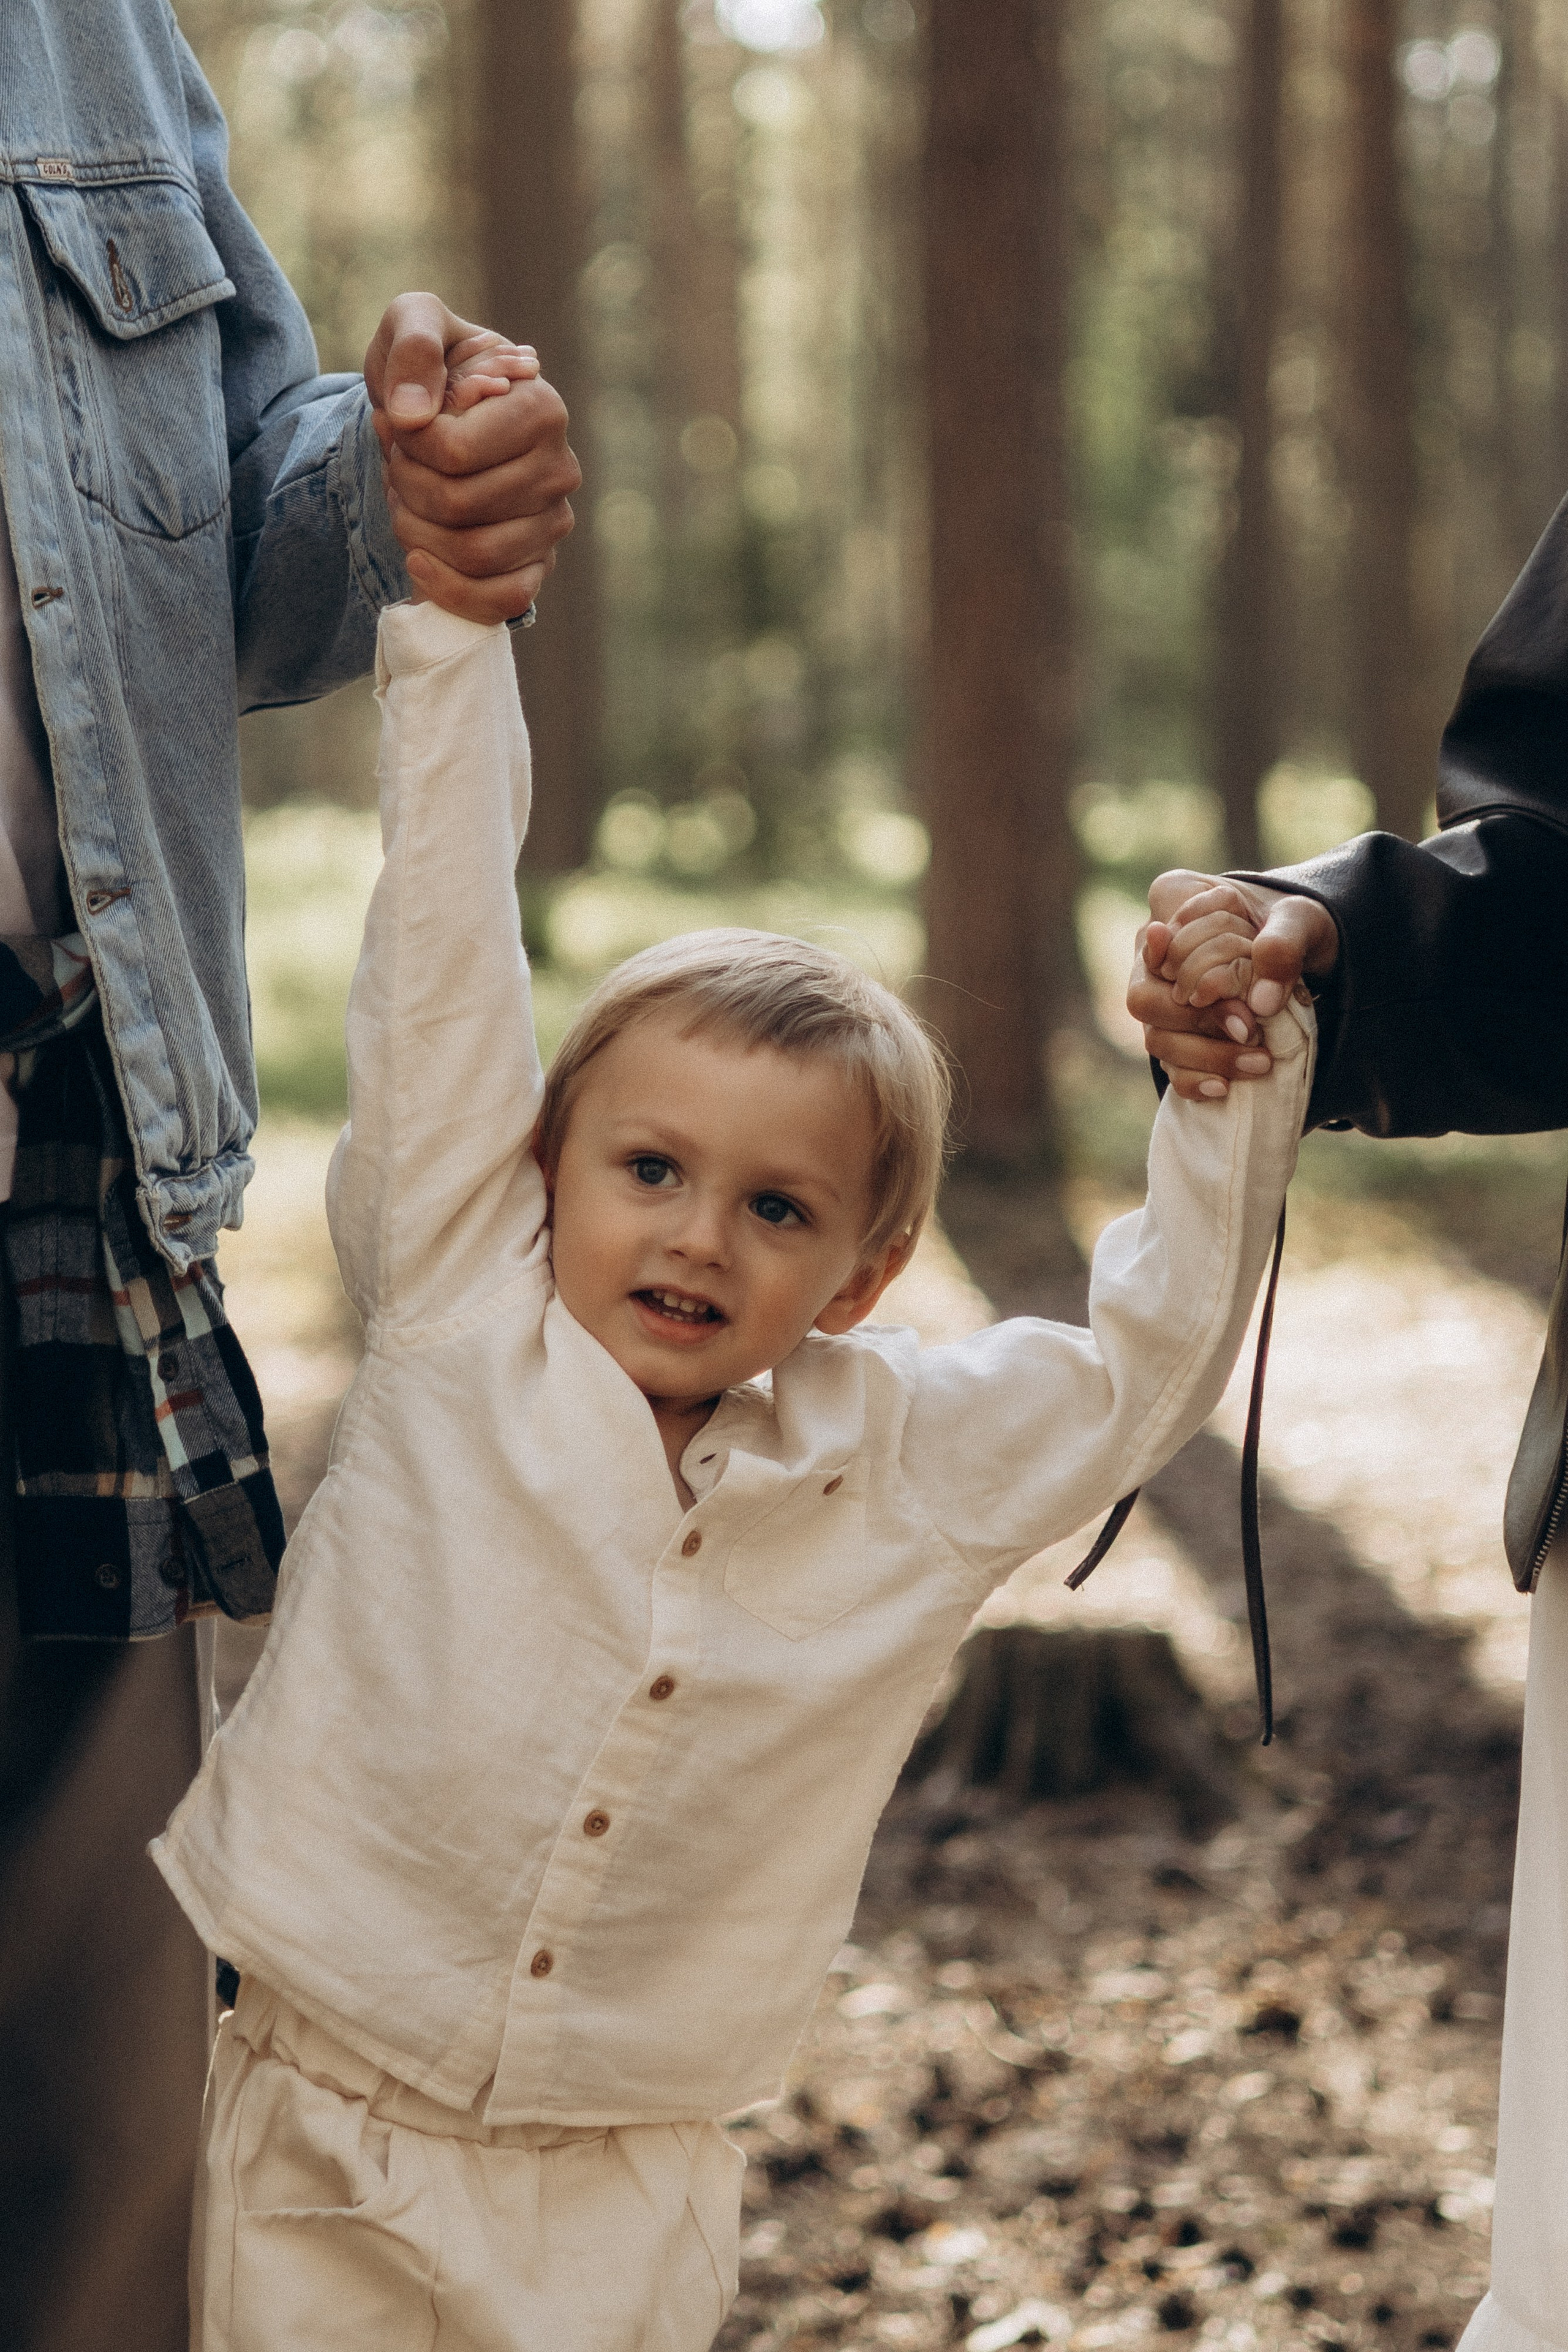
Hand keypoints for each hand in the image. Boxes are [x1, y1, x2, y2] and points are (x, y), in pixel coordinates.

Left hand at [364, 294, 581, 623]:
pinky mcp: (539, 567)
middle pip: (459, 507)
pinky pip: (502, 602)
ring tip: (405, 501)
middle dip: (405, 488)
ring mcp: (552, 524)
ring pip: (475, 556)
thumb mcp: (412, 324)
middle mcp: (559, 469)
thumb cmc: (429, 369)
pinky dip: (450, 589)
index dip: (406, 446)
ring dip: (417, 533)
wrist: (435, 418)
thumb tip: (412, 415)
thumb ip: (413, 346)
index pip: (454, 452)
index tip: (396, 424)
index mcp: (542, 407)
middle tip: (395, 465)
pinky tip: (418, 560)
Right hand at [1126, 869, 1338, 1101]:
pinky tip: (1224, 1086)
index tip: (1233, 987)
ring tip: (1259, 1062)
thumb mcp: (1303, 920)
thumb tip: (1260, 1002)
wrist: (1307, 957)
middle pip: (1144, 998)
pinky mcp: (1177, 1037)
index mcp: (1173, 902)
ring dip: (1205, 1055)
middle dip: (1199, 1020)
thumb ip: (1283, 945)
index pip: (1158, 942)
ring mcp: (1161, 999)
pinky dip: (1195, 1080)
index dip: (1188, 970)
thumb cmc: (1294, 929)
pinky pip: (1169, 1068)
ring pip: (1155, 1037)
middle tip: (1248, 1030)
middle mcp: (1154, 953)